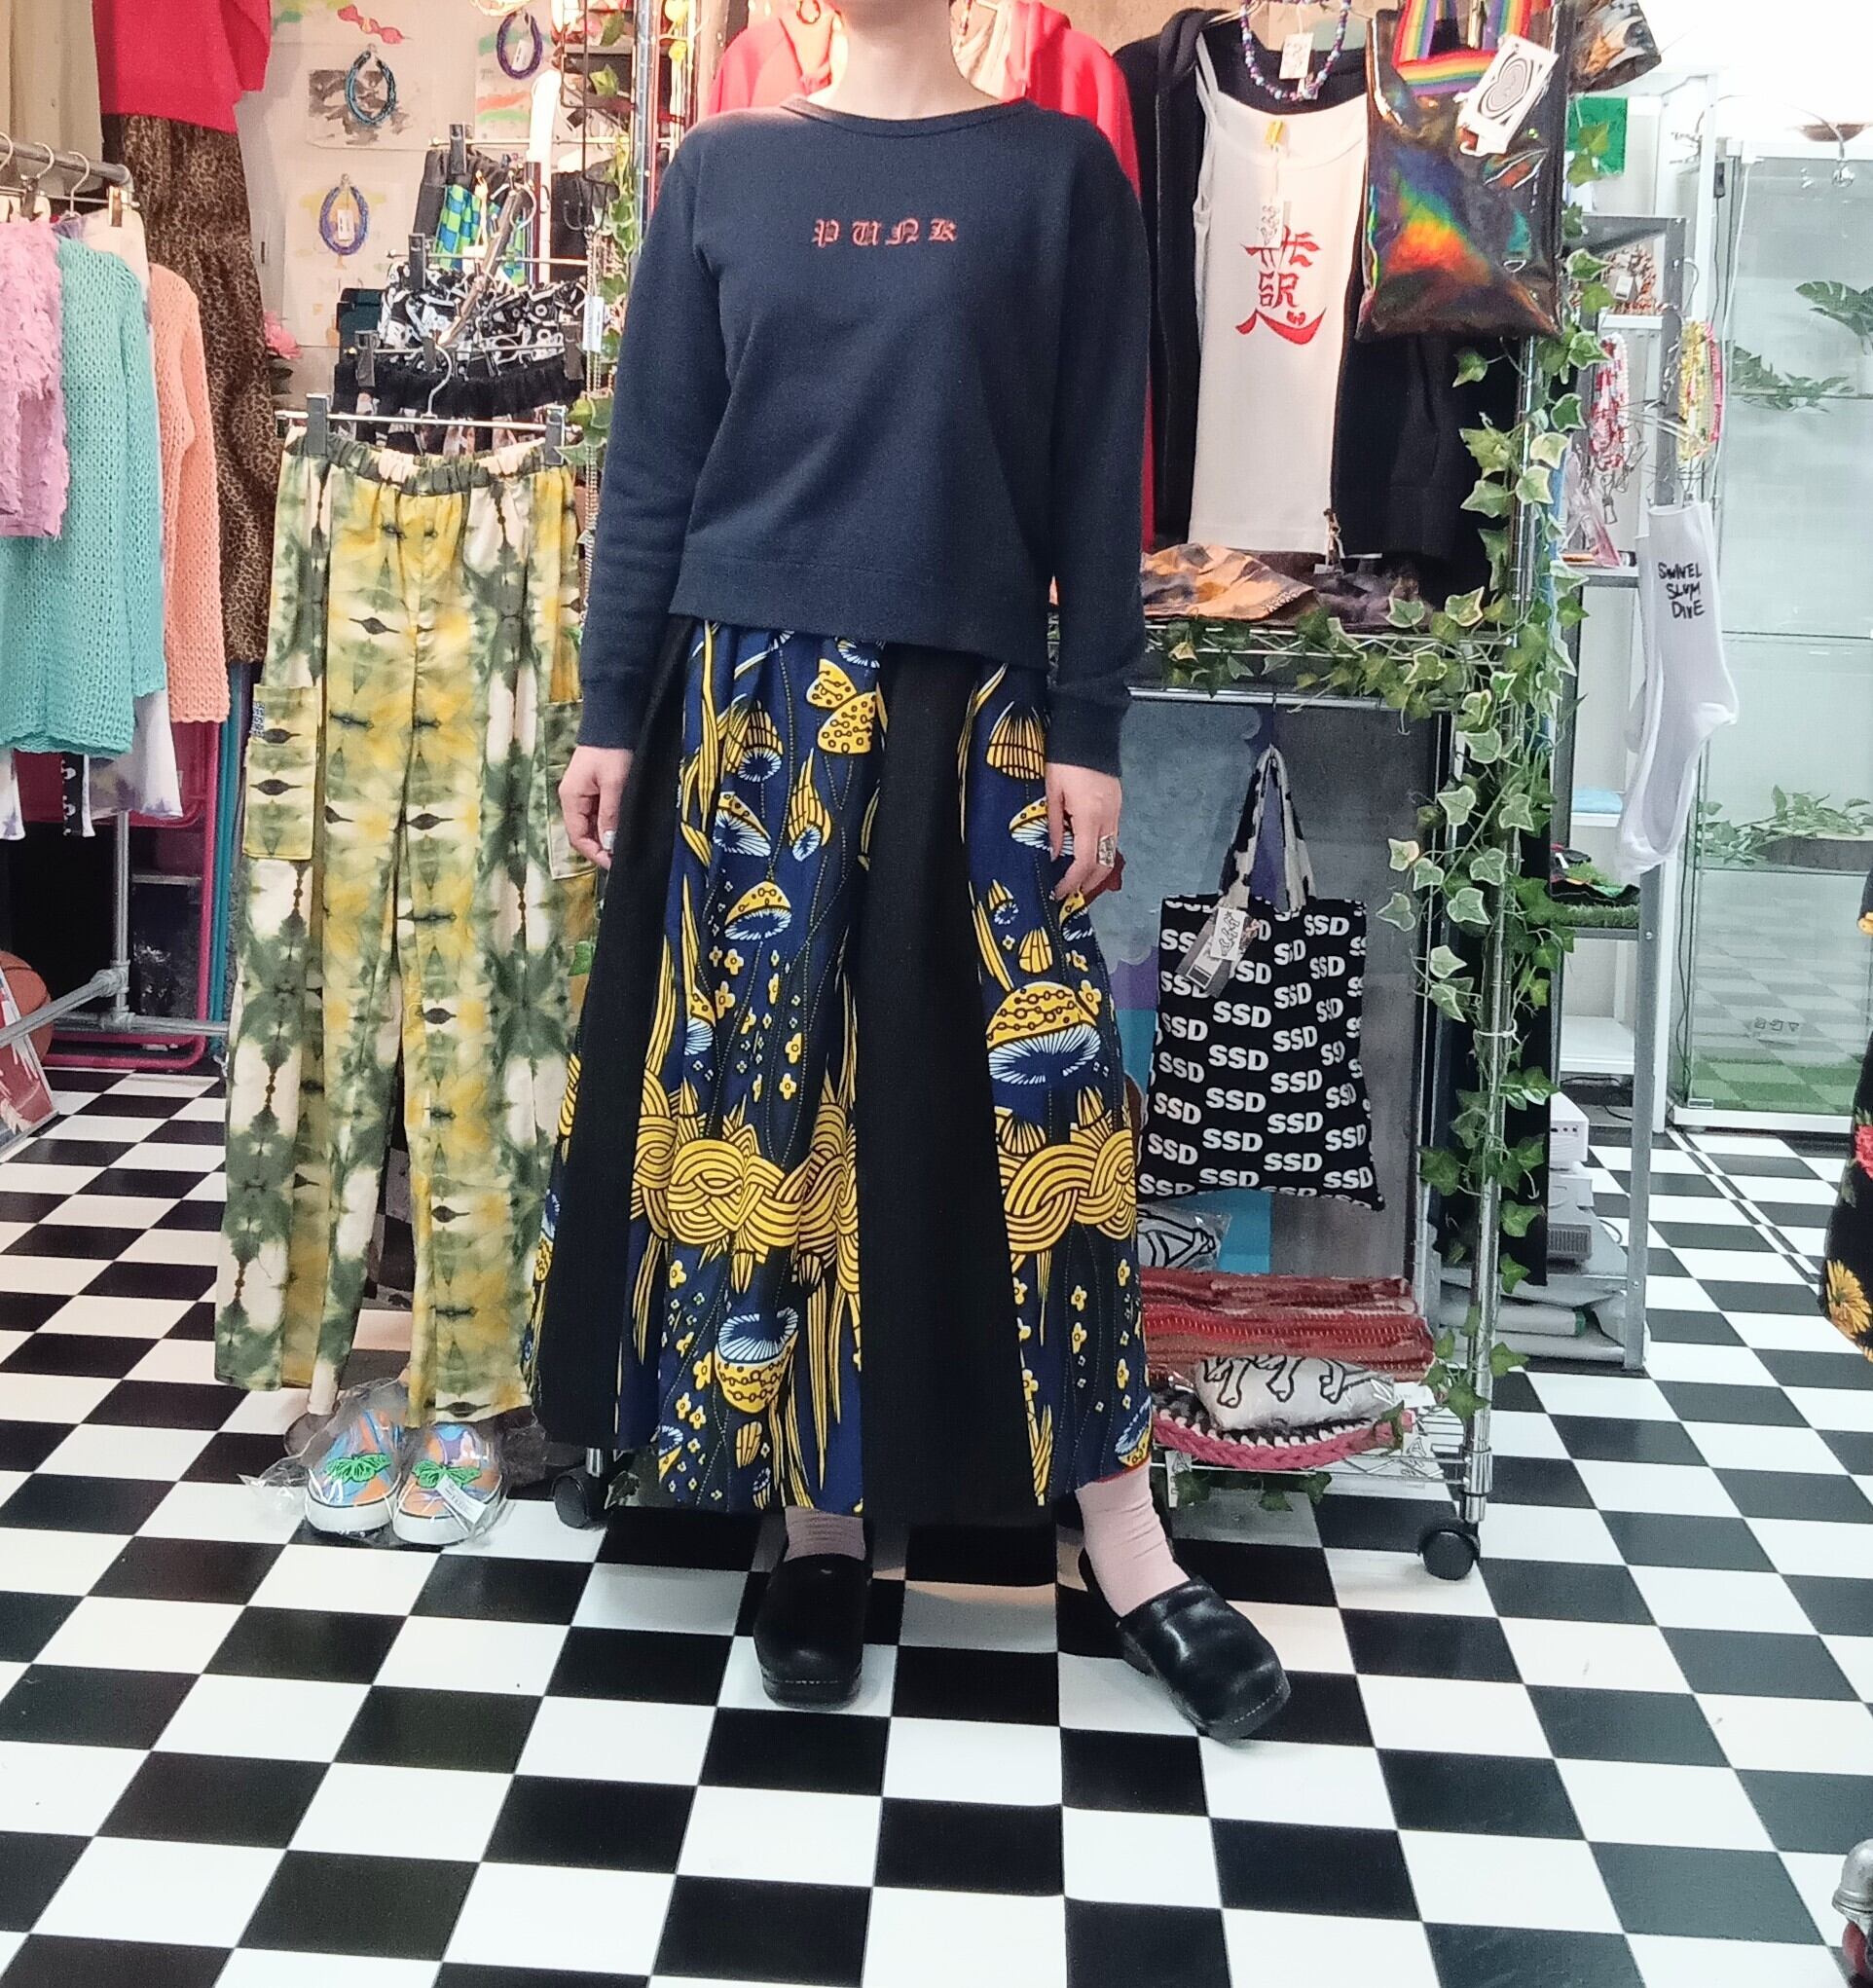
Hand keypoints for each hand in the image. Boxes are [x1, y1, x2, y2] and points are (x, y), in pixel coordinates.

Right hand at [560, 745, 632, 870]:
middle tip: (622, 857)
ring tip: (624, 845)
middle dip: (601, 847)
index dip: (594, 853)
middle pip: (583, 833)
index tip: (614, 864)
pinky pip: (598, 814)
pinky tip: (622, 829)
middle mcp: (573, 799)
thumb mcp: (615, 784)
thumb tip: (608, 843)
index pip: (578, 836)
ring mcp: (583, 794)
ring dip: (606, 836)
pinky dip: (609, 824)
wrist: (615, 722)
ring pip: (592, 825)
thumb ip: (610, 814)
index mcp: (571, 798)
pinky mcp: (594, 789)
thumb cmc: (613, 750)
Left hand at [1047, 762, 1120, 901]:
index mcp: (1089, 817)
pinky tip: (1087, 853)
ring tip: (1078, 878)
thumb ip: (1056, 826)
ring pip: (1111, 851)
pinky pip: (1111, 836)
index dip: (1073, 882)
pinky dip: (1101, 851)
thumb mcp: (1052, 793)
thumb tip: (1056, 853)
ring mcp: (1116, 812)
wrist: (1089, 733)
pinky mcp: (1117, 805)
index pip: (1085, 862)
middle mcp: (1107, 819)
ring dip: (1097, 869)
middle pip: (1104, 863)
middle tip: (1072, 893)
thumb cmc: (1066, 760)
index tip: (1060, 892)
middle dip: (1090, 883)